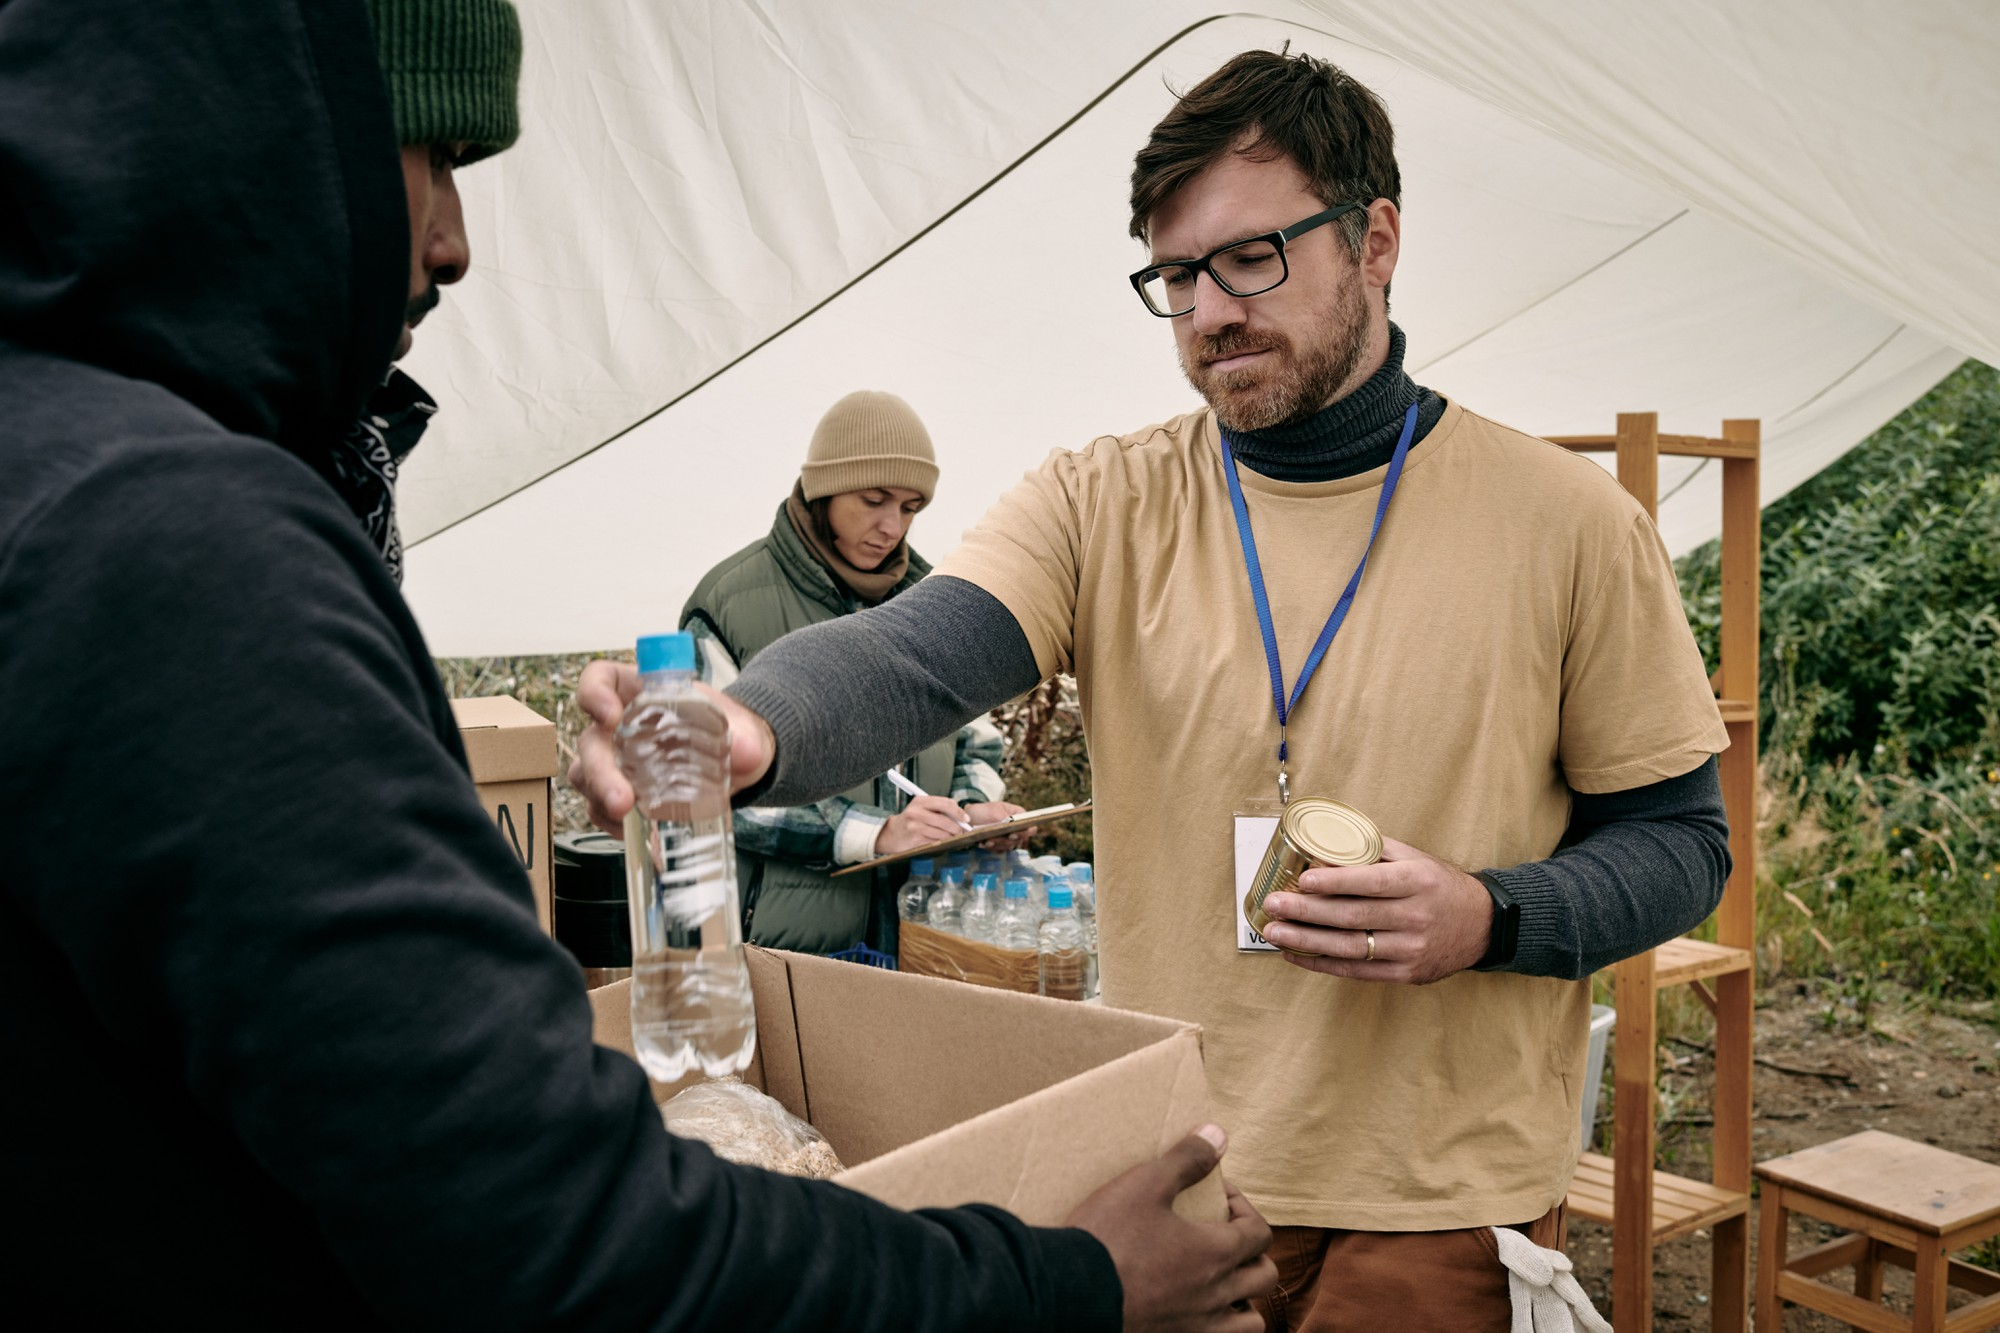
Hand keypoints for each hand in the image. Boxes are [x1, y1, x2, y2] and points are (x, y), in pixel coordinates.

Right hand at [568, 658, 776, 834]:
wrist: (739, 765)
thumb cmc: (729, 733)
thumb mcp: (743, 729)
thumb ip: (746, 737)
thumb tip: (744, 752)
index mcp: (639, 692)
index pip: (600, 679)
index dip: (594, 693)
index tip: (610, 715)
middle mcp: (618, 726)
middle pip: (589, 741)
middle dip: (599, 771)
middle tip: (621, 798)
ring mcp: (615, 760)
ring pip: (586, 777)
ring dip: (601, 799)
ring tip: (628, 818)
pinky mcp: (621, 792)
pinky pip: (601, 808)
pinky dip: (614, 823)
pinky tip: (637, 831)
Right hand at [873, 795, 971, 855]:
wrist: (892, 834)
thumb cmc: (911, 820)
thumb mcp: (922, 808)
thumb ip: (939, 808)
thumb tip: (961, 814)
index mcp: (920, 801)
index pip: (945, 803)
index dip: (958, 812)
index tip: (966, 818)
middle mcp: (916, 812)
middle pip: (945, 820)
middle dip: (957, 827)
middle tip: (962, 831)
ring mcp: (915, 826)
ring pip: (942, 833)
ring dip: (950, 836)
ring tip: (952, 836)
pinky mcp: (915, 838)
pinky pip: (935, 841)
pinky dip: (942, 842)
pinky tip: (941, 840)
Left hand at [960, 800, 1029, 850]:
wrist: (970, 817)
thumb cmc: (984, 810)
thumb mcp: (995, 811)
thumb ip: (1006, 819)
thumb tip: (1012, 827)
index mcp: (1020, 817)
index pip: (1030, 828)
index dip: (1025, 833)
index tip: (1013, 834)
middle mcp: (1017, 829)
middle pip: (1019, 839)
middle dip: (1006, 840)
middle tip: (995, 838)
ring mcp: (1008, 838)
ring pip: (1008, 846)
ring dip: (997, 844)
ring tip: (987, 841)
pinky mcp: (999, 845)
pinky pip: (998, 850)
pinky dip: (991, 847)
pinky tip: (982, 844)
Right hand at [1067, 1124, 1274, 1332]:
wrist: (1072, 1292)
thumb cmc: (1110, 1236)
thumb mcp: (1146, 1184)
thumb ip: (1187, 1159)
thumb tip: (1218, 1135)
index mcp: (1216, 1252)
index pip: (1260, 1232)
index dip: (1244, 1207)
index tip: (1216, 1197)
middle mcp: (1216, 1293)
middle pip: (1264, 1275)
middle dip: (1251, 1250)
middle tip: (1221, 1234)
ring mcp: (1198, 1324)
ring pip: (1250, 1320)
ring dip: (1244, 1297)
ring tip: (1220, 1280)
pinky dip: (1220, 1325)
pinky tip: (1196, 1309)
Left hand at [1255, 836, 1493, 983]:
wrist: (1482, 925)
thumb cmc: (1439, 886)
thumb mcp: (1415, 859)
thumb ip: (1373, 852)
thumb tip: (1325, 847)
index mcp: (1417, 882)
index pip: (1372, 883)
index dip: (1336, 882)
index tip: (1303, 880)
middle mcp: (1415, 917)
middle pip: (1353, 917)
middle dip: (1308, 912)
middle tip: (1273, 906)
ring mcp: (1411, 949)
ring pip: (1350, 947)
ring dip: (1307, 941)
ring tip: (1275, 932)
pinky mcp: (1406, 973)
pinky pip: (1357, 971)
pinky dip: (1323, 964)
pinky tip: (1297, 954)